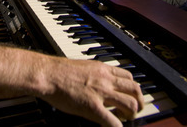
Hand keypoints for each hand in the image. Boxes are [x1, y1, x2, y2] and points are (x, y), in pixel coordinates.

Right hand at [0, 38, 143, 125]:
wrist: (46, 74)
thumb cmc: (58, 71)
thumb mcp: (82, 66)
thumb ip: (93, 73)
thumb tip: (97, 79)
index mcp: (102, 69)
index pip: (128, 76)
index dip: (133, 88)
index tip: (133, 95)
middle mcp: (105, 79)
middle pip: (134, 89)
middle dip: (139, 101)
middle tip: (137, 110)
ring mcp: (101, 93)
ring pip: (130, 104)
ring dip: (131, 114)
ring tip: (125, 119)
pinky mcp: (93, 107)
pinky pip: (113, 122)